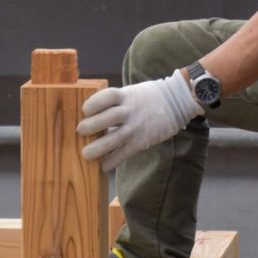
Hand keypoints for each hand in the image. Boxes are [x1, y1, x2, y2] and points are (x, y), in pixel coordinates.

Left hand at [77, 70, 200, 171]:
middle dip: (90, 126)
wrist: (176, 103)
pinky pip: (123, 153)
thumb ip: (114, 101)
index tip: (85, 110)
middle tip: (81, 131)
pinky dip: (111, 161)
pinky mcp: (141, 141)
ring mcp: (136, 127)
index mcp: (126, 95)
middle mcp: (130, 110)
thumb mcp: (131, 92)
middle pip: (107, 118)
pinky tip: (103, 165)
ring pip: (113, 139)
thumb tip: (90, 115)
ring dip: (97, 149)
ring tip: (86, 154)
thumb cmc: (147, 97)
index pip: (107, 97)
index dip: (93, 104)